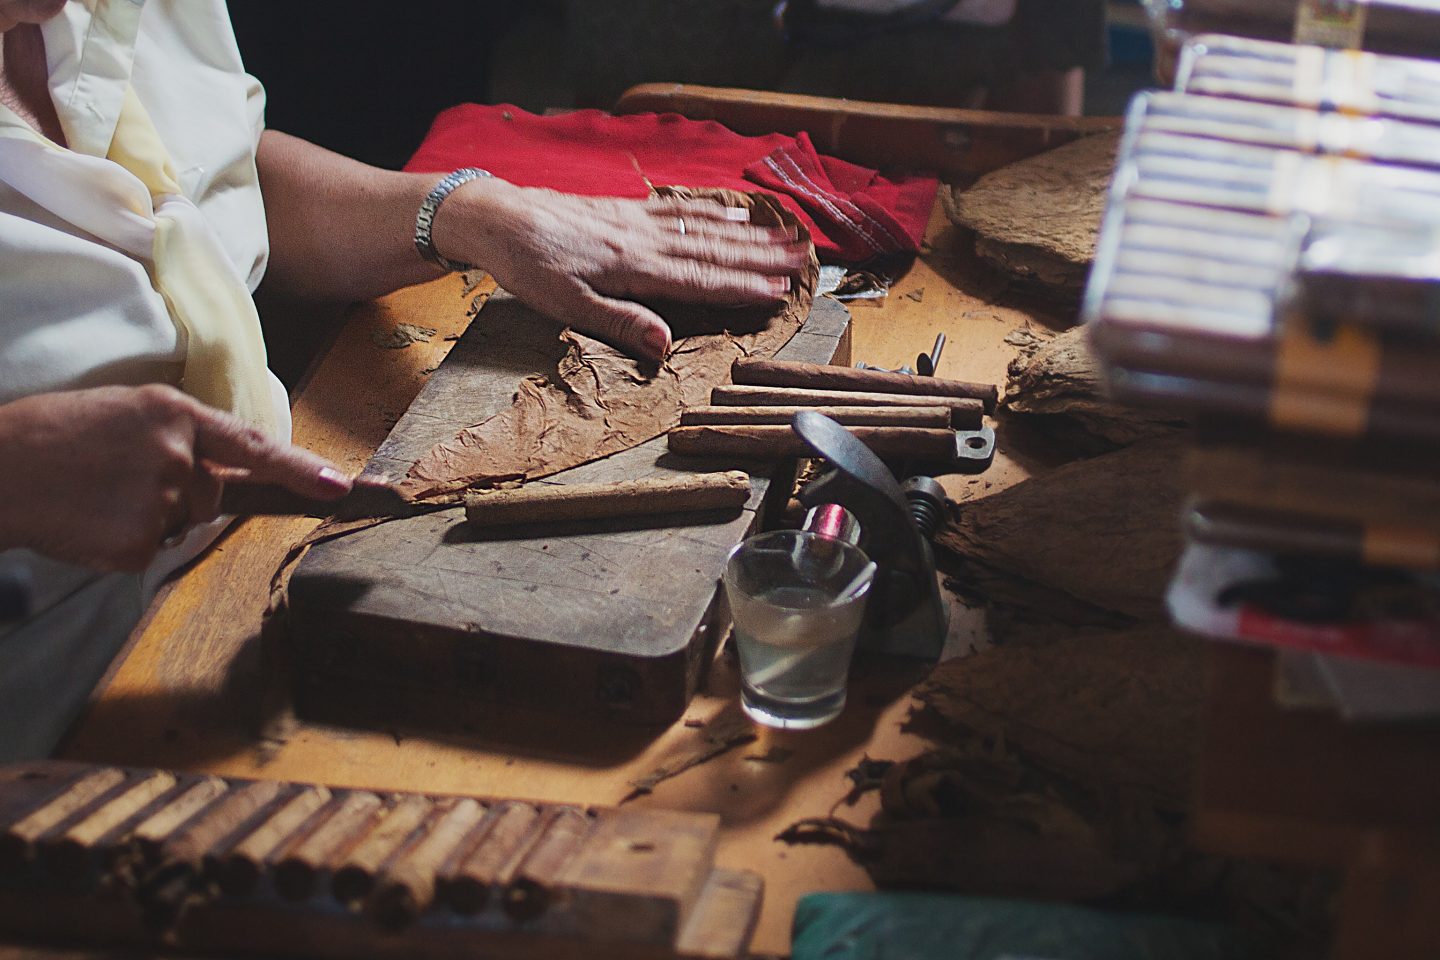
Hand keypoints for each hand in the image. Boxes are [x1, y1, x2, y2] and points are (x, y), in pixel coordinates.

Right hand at [0, 385, 351, 572]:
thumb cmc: (53, 435)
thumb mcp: (124, 411)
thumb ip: (180, 436)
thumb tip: (221, 470)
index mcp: (175, 414)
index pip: (254, 446)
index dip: (300, 469)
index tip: (340, 485)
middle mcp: (178, 456)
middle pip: (213, 493)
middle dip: (180, 492)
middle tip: (115, 477)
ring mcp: (160, 500)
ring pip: (181, 523)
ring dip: (149, 516)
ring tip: (95, 494)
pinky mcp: (138, 543)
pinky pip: (150, 550)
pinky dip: (122, 542)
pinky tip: (89, 521)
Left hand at [433, 181, 810, 361]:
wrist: (498, 217)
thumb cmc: (529, 267)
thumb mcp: (567, 307)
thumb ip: (621, 324)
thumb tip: (666, 346)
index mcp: (634, 268)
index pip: (700, 280)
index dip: (742, 287)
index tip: (779, 291)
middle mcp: (644, 240)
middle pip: (713, 250)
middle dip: (760, 257)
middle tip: (801, 259)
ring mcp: (637, 221)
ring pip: (703, 228)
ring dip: (747, 234)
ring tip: (783, 236)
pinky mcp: (624, 209)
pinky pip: (678, 209)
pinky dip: (710, 210)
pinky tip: (733, 211)